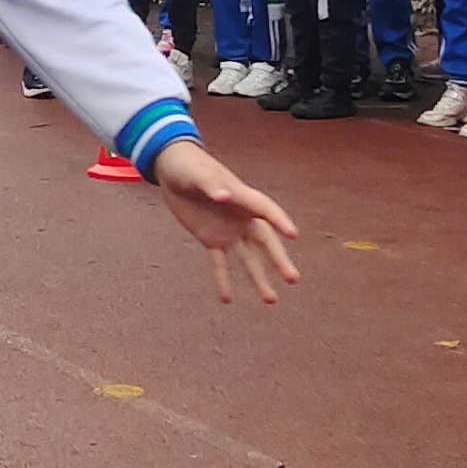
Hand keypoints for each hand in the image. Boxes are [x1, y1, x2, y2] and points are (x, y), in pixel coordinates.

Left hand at [151, 141, 300, 303]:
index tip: (293, 235)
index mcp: (242, 198)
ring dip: (258, 278)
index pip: (266, 210)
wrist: (173, 170)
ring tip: (270, 300)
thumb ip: (210, 184)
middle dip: (278, 260)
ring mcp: (228, 231)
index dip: (280, 221)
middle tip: (293, 279)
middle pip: (264, 242)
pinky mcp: (211, 239)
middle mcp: (241, 218)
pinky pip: (220, 263)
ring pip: (248, 258)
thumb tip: (223, 195)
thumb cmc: (190, 167)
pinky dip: (223, 280)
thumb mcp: (198, 174)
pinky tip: (227, 299)